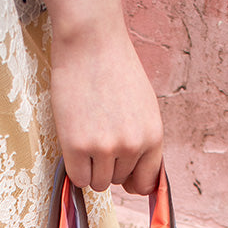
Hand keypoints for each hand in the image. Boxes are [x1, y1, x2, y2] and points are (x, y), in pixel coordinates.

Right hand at [50, 23, 163, 195]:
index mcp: (153, 136)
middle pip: (118, 181)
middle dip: (108, 165)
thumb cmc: (115, 70)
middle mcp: (132, 145)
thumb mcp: (143, 107)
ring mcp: (104, 147)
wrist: (90, 42)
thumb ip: (143, 142)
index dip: (132, 181)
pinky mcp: (77, 146)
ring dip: (90, 168)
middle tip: (98, 134)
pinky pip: (79, 178)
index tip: (120, 172)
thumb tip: (136, 186)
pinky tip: (74, 145)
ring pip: (98, 183)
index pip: (146, 182)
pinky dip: (76, 168)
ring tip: (86, 137)